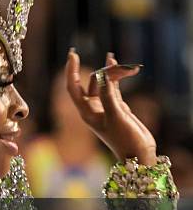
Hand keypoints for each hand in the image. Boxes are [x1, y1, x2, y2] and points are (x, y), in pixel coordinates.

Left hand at [65, 49, 156, 165]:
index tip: (73, 54)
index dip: (71, 70)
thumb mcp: (116, 117)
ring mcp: (104, 107)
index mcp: (86, 112)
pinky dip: (115, 76)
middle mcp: (92, 108)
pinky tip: (117, 64)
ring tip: (129, 68)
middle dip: (103, 71)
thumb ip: (108, 96)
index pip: (73, 87)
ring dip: (113, 73)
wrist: (138, 155)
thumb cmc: (124, 139)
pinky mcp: (117, 107)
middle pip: (91, 82)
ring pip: (104, 83)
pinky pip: (113, 87)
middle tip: (115, 62)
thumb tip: (102, 75)